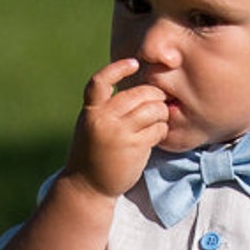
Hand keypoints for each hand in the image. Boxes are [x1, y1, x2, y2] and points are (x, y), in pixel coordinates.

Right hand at [62, 58, 168, 200]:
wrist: (86, 186)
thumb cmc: (92, 154)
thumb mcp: (90, 126)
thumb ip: (105, 109)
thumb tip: (137, 93)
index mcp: (90, 111)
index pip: (100, 81)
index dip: (118, 68)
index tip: (134, 63)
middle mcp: (103, 119)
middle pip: (138, 93)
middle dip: (154, 95)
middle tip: (158, 102)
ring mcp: (119, 133)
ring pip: (152, 109)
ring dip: (161, 112)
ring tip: (159, 120)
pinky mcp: (134, 147)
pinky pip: (158, 129)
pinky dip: (162, 129)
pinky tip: (158, 135)